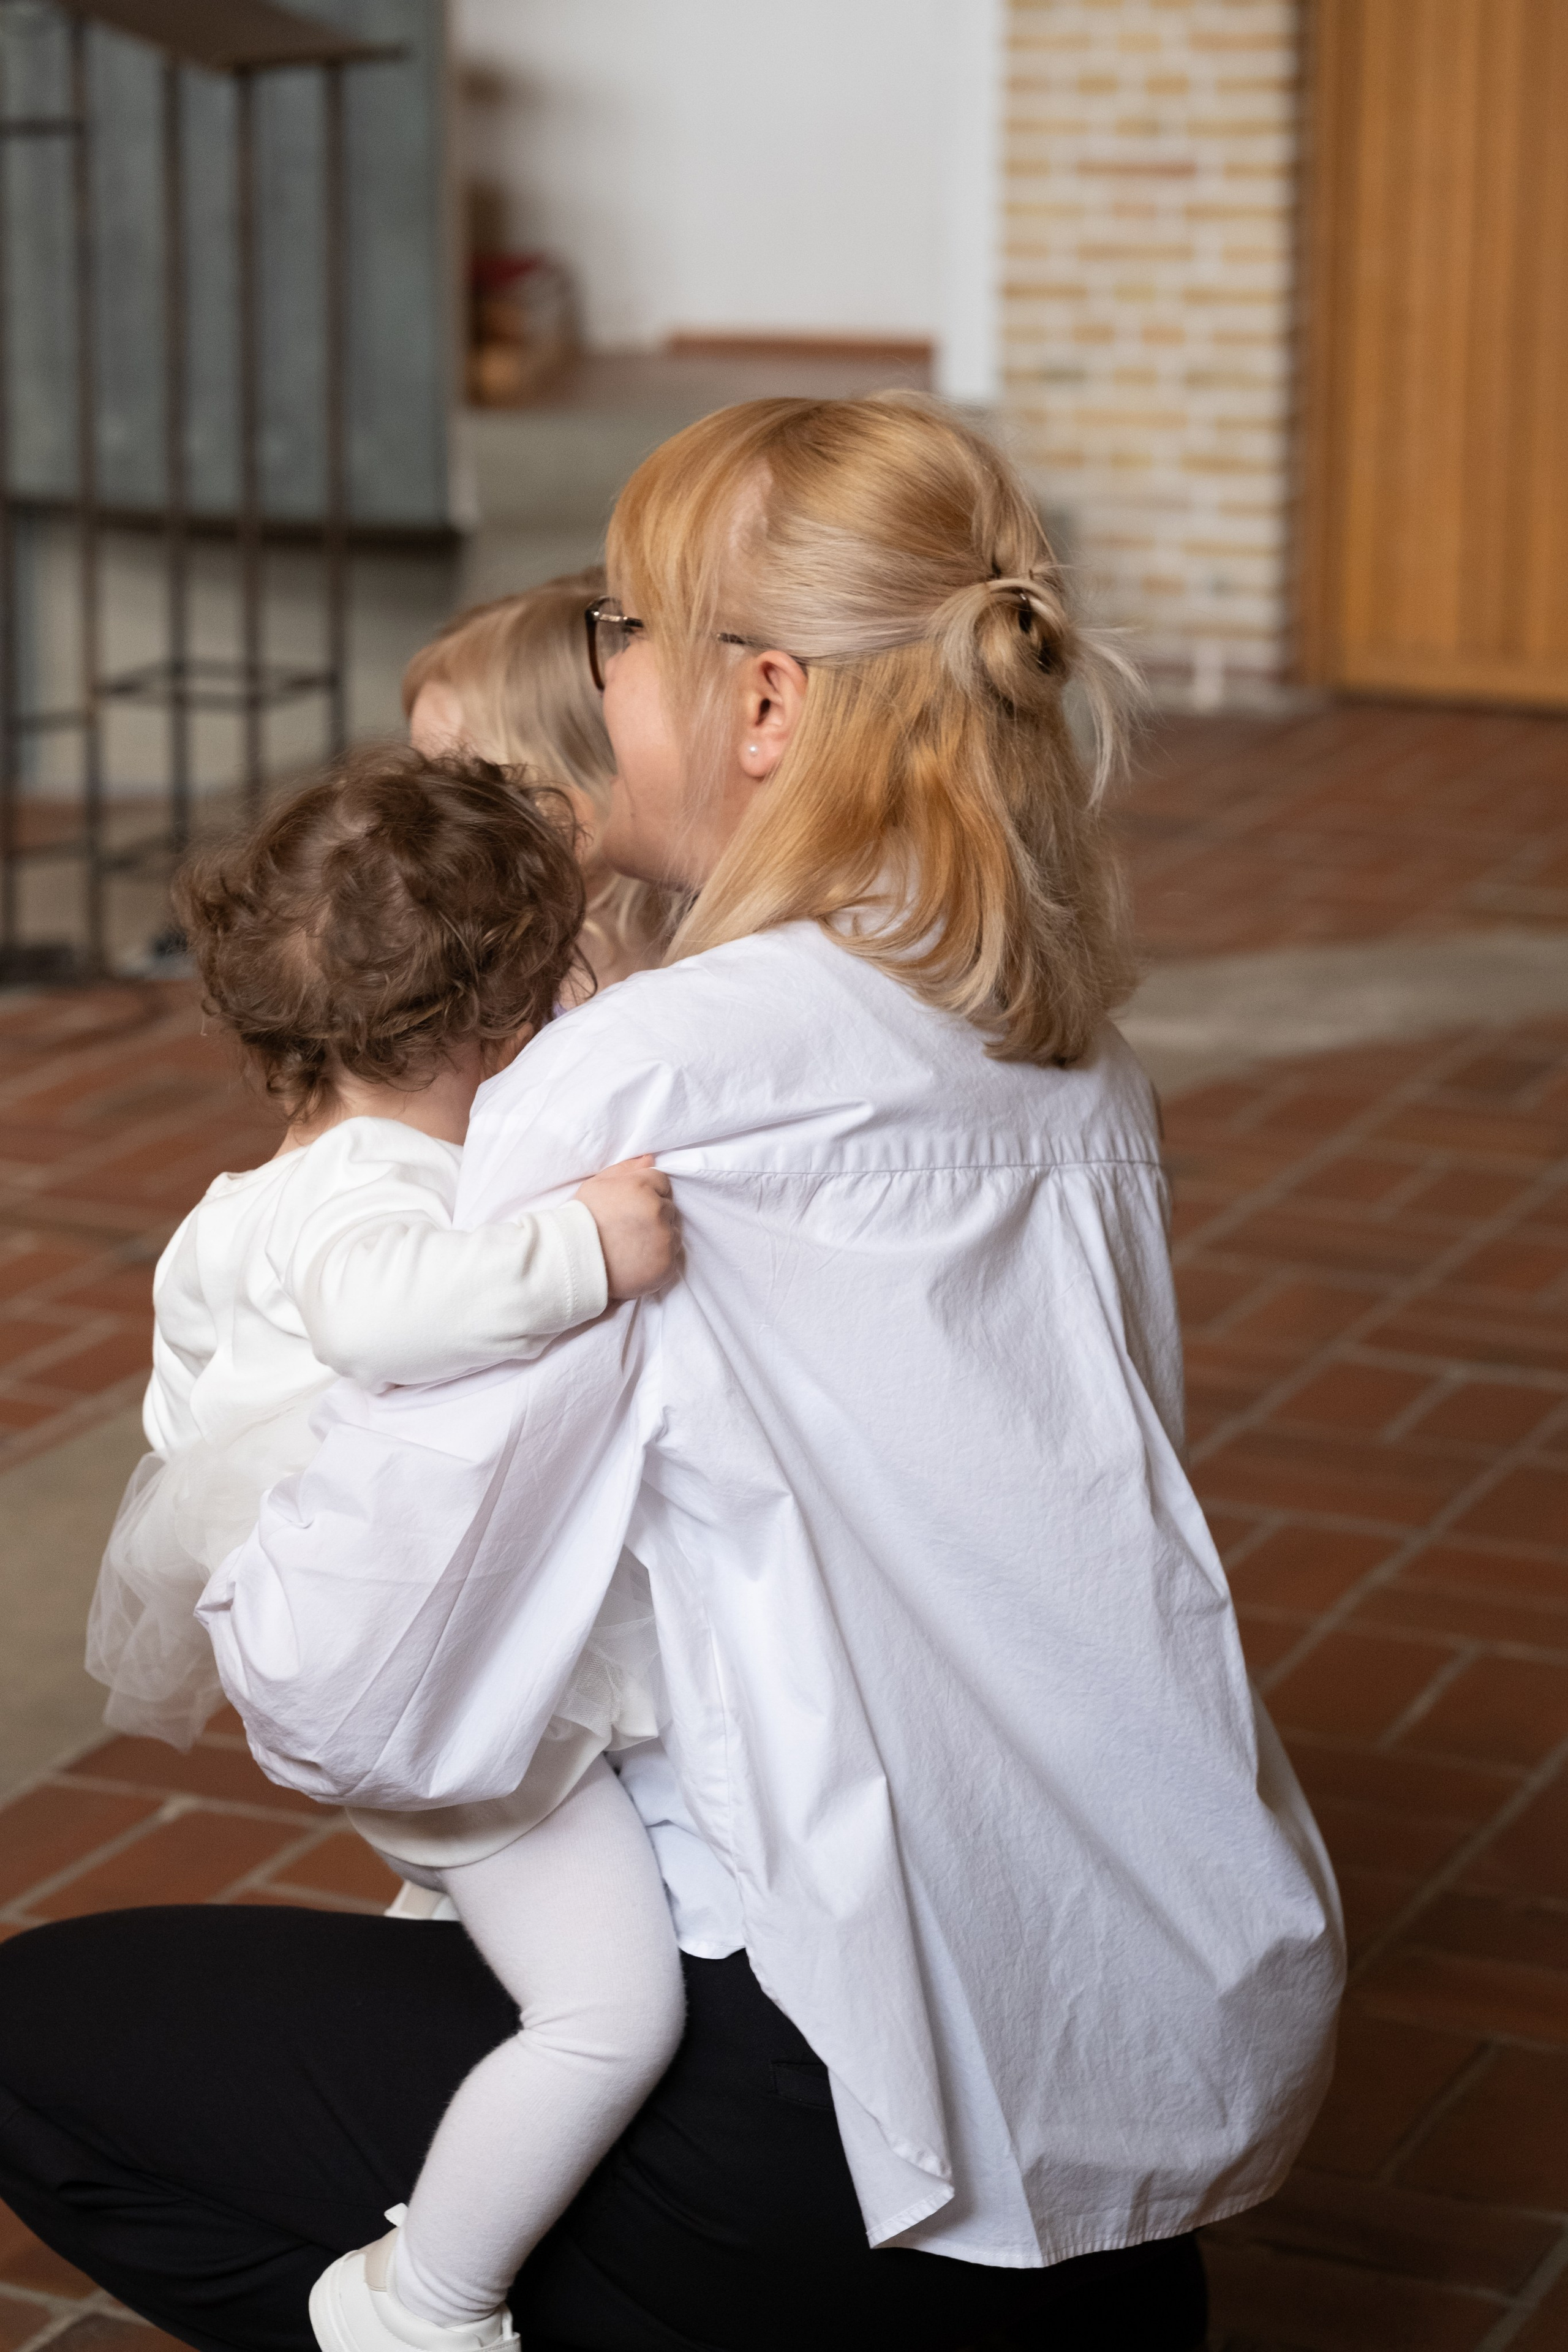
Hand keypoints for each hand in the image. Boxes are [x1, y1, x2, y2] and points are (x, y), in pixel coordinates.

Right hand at [575, 1156, 679, 1299]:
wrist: (571, 1261)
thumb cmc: (581, 1220)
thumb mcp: (597, 1185)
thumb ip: (626, 1169)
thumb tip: (650, 1158)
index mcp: (642, 1186)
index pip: (662, 1182)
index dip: (646, 1194)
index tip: (630, 1207)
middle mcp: (657, 1210)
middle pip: (668, 1207)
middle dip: (652, 1214)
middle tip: (628, 1227)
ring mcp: (664, 1238)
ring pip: (672, 1232)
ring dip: (658, 1236)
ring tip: (632, 1245)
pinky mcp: (666, 1264)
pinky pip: (672, 1256)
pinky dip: (658, 1259)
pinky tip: (637, 1260)